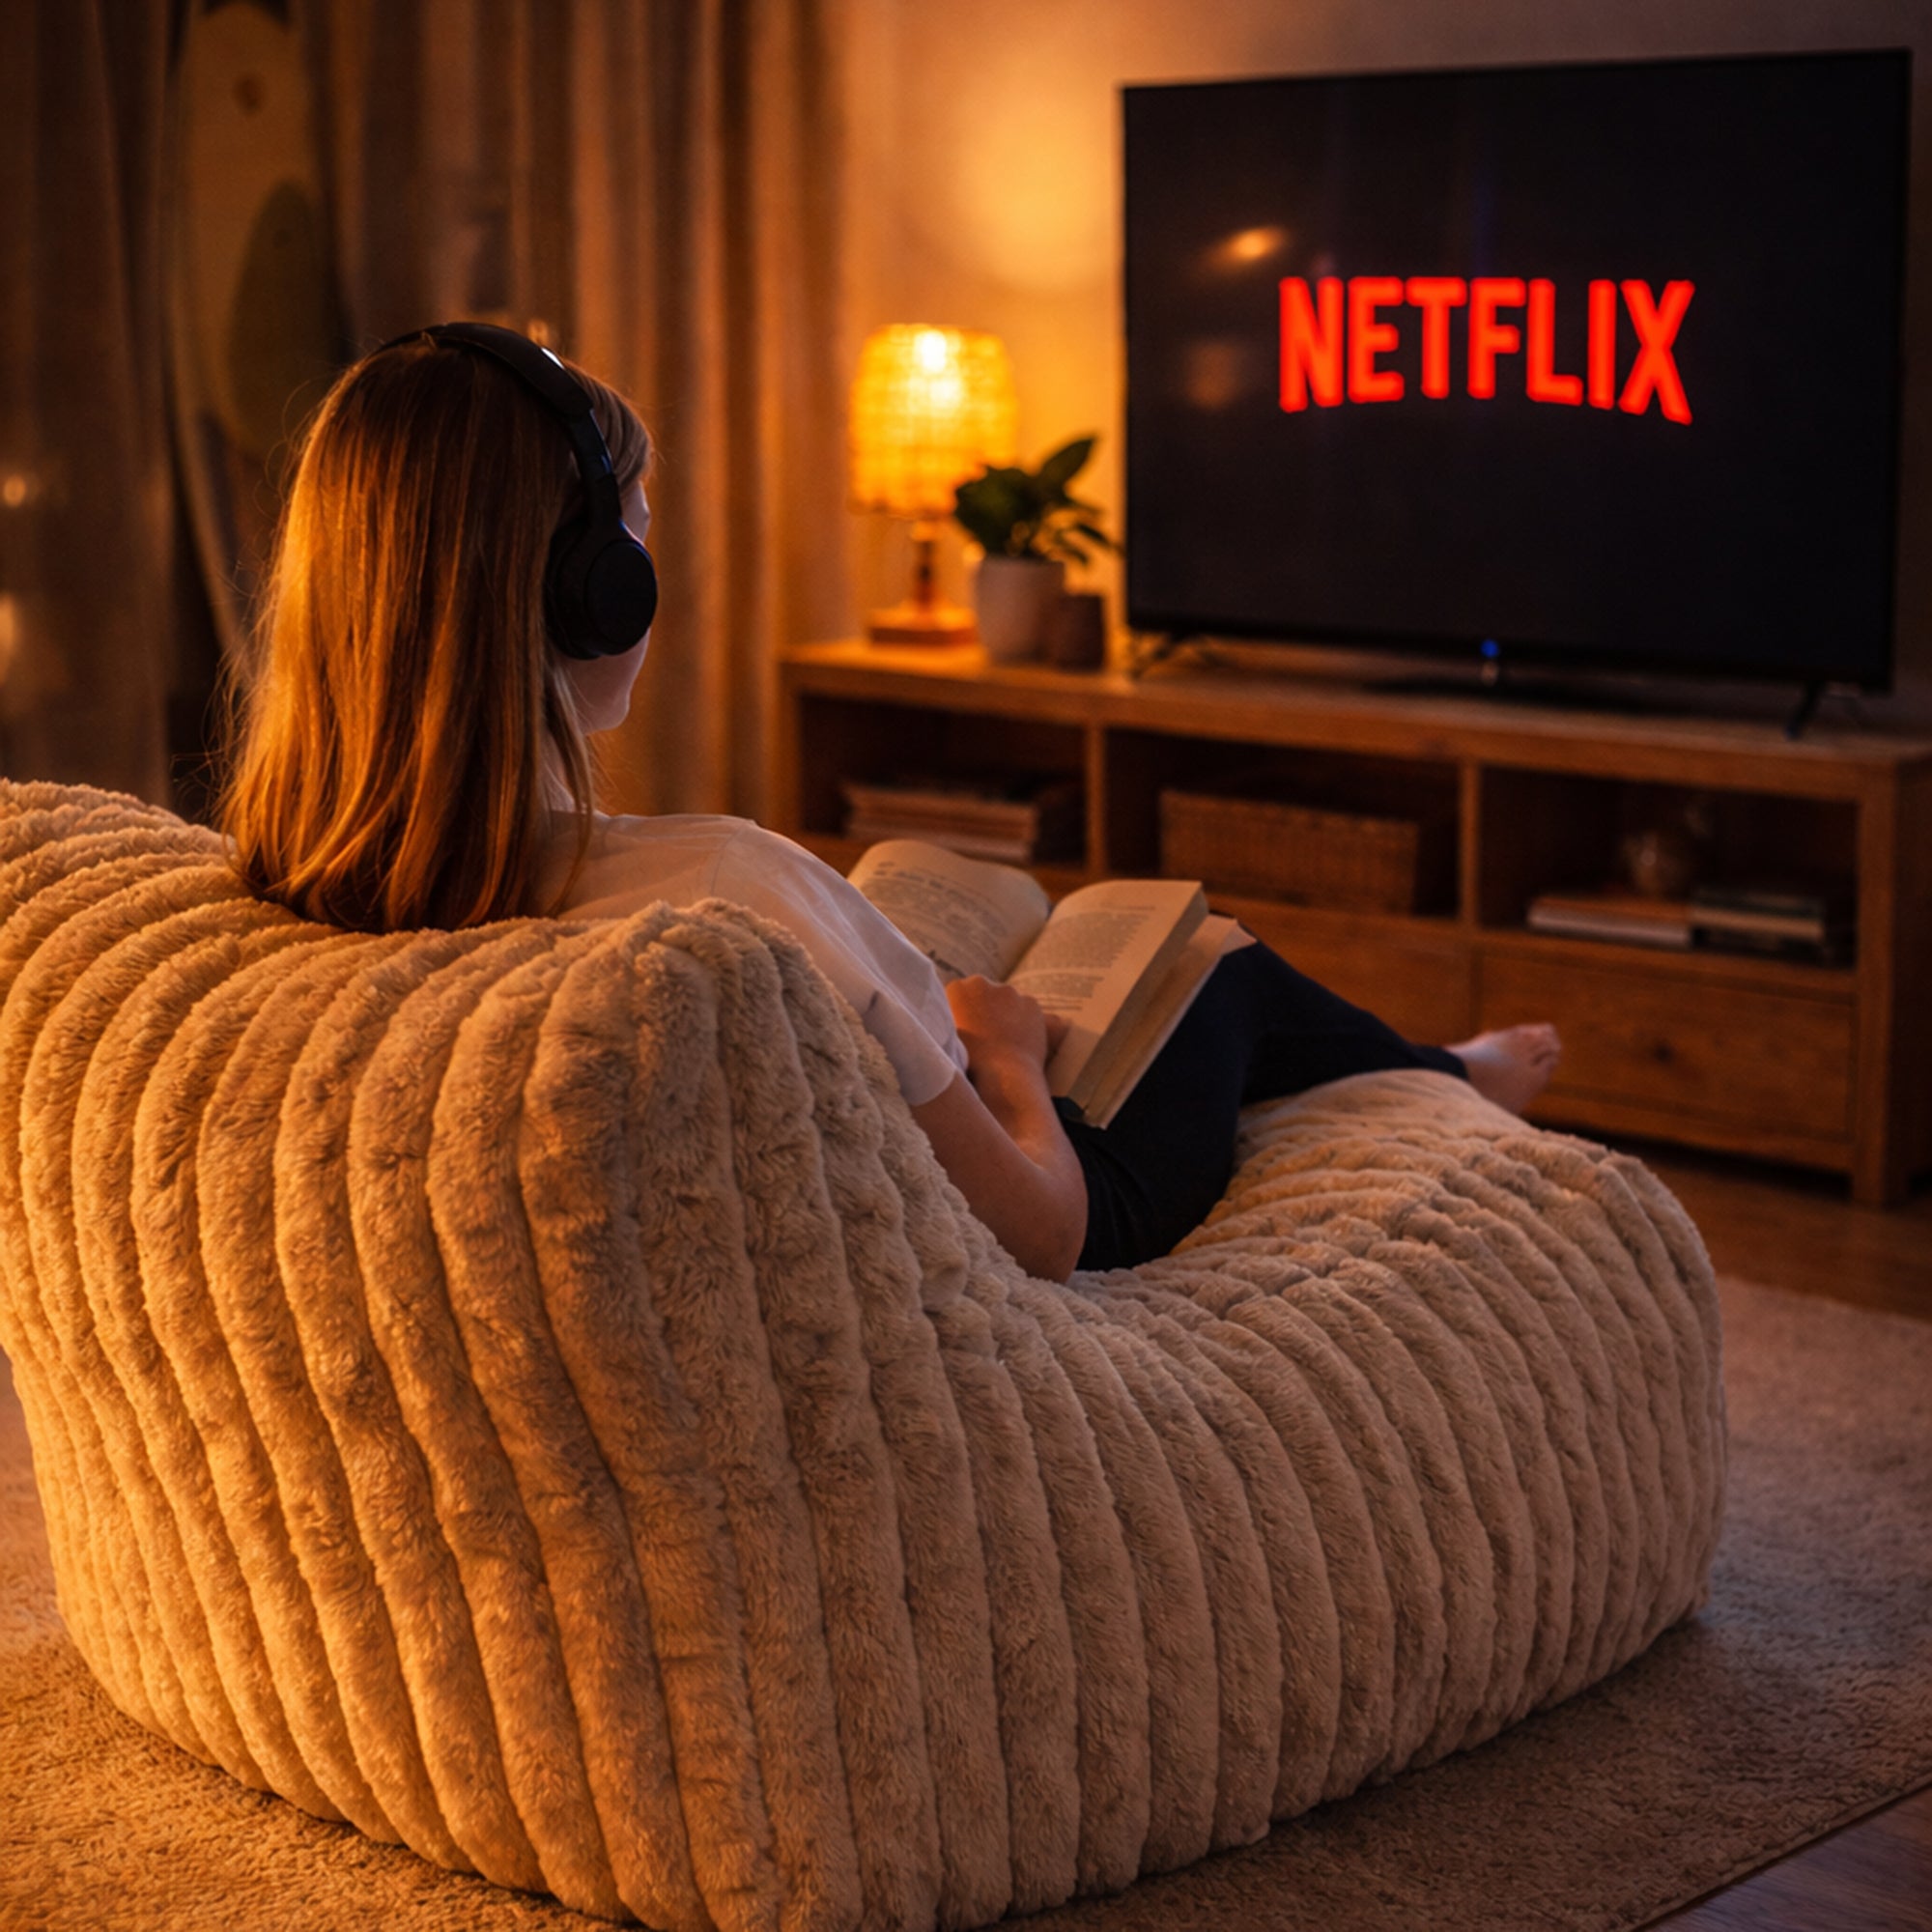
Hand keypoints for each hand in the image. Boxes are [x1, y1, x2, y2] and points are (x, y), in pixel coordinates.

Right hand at [945, 977, 1066, 1072]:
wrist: (1003, 1078)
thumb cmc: (969, 1064)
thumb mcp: (947, 1038)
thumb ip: (950, 1020)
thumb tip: (956, 1018)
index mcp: (957, 989)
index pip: (959, 994)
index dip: (962, 1012)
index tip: (965, 1029)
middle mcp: (981, 983)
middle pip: (982, 992)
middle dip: (983, 1008)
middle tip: (984, 1036)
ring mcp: (1009, 991)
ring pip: (1005, 1000)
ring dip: (1004, 1013)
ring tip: (1003, 1042)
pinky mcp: (1031, 1002)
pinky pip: (1026, 1009)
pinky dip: (1024, 1020)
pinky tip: (1019, 1039)